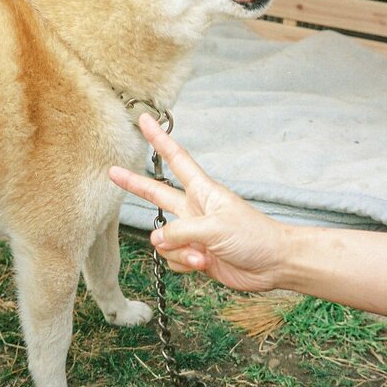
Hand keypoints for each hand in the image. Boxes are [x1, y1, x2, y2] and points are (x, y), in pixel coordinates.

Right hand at [109, 114, 285, 291]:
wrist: (273, 264)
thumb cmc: (253, 236)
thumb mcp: (215, 227)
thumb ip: (180, 230)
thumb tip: (157, 238)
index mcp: (202, 191)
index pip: (176, 159)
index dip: (159, 140)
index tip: (144, 121)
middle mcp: (194, 209)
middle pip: (157, 194)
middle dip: (135, 185)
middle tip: (113, 172)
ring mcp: (194, 233)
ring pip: (164, 239)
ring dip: (178, 250)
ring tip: (202, 254)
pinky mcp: (196, 255)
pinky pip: (174, 258)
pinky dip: (185, 264)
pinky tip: (204, 265)